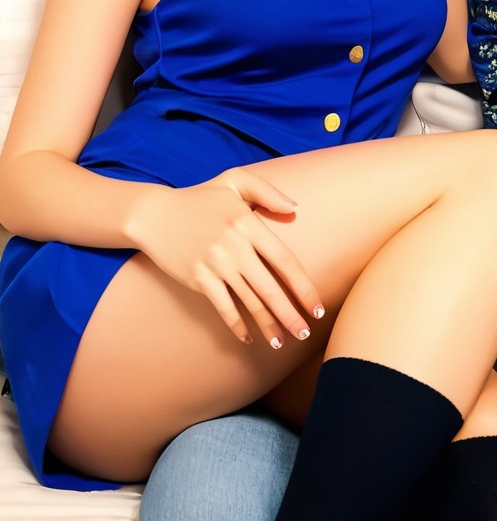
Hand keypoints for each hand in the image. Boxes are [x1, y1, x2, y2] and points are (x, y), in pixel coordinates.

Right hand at [127, 168, 323, 346]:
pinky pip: (223, 307)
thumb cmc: (200, 197)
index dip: (303, 287)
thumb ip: (267, 192)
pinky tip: (248, 338)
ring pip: (249, 302)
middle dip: (290, 315)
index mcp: (248, 223)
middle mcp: (234, 246)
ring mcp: (215, 264)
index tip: (316, 307)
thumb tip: (295, 209)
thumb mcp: (234, 180)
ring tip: (281, 341)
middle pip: (270, 288)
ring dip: (268, 325)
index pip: (284, 260)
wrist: (154, 214)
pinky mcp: (198, 279)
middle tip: (305, 334)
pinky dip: (237, 325)